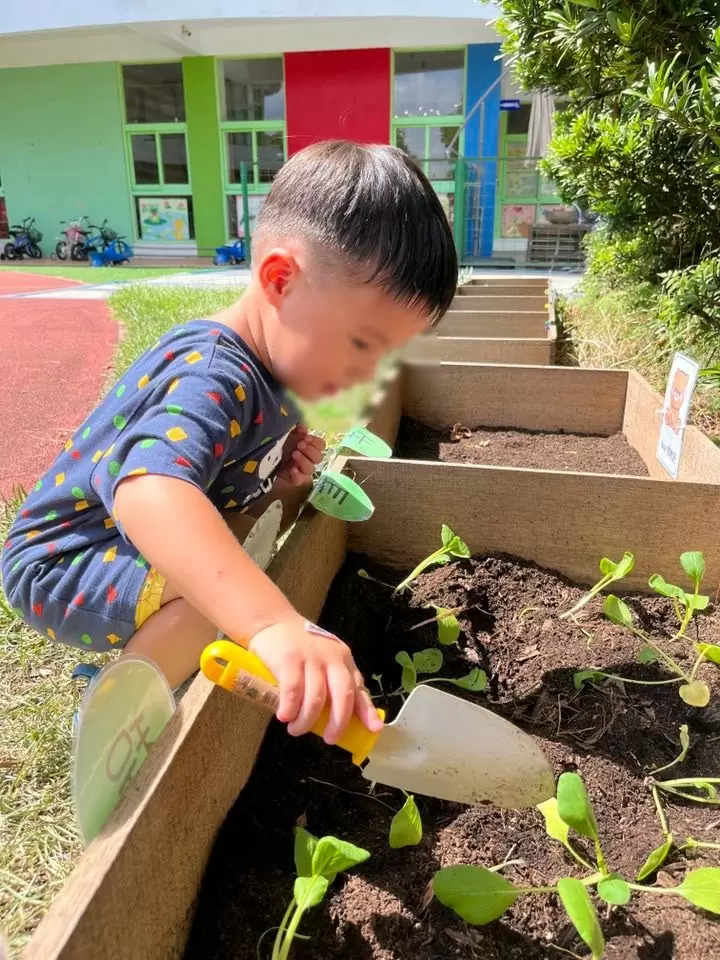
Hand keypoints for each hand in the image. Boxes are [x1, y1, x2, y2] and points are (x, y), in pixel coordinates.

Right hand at [248, 616, 383, 744]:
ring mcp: (310, 658)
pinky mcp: (289, 660)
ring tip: (296, 729)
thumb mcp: (323, 659)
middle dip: (338, 722)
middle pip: (343, 694)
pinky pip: (293, 692)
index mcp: (343, 659)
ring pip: (317, 698)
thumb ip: (332, 682)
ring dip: (306, 721)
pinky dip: (290, 709)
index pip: (358, 687)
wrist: (273, 621)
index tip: (374, 729)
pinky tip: (284, 716)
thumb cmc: (299, 646)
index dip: (367, 710)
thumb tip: (337, 719)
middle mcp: (331, 658)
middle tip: (329, 738)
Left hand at [278, 425, 324, 485]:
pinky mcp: (293, 479)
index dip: (316, 442)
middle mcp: (309, 459)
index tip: (306, 437)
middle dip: (310, 450)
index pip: (321, 445)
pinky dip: (297, 475)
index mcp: (310, 447)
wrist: (269, 460)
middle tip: (300, 444)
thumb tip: (303, 427)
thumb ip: (297, 430)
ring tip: (294, 454)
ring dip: (304, 460)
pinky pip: (299, 480)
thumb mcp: (289, 434)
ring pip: (310, 469)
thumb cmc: (283, 445)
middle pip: (318, 457)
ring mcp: (302, 470)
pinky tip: (293, 469)